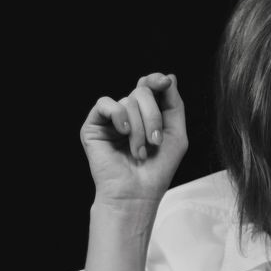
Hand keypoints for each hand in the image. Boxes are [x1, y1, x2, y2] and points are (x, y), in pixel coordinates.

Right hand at [80, 73, 187, 210]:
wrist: (136, 194)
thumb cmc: (157, 171)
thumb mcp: (176, 135)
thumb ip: (174, 105)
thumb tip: (168, 76)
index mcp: (145, 116)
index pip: (149, 87)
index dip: (156, 81)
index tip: (164, 83)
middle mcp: (128, 116)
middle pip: (141, 92)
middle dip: (153, 115)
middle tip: (155, 141)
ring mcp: (110, 121)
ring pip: (127, 100)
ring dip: (139, 128)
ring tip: (139, 151)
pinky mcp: (93, 126)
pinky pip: (106, 103)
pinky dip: (118, 115)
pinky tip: (123, 132)